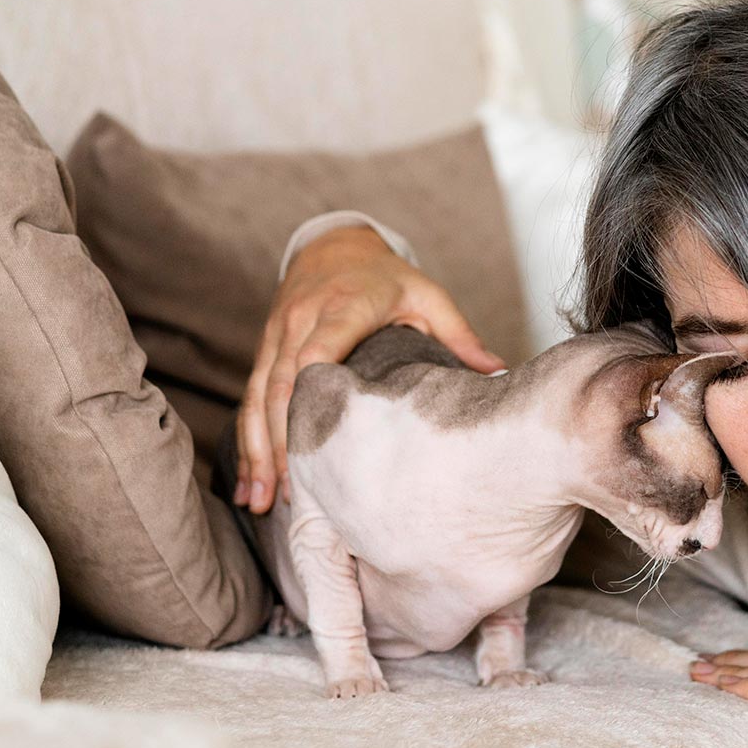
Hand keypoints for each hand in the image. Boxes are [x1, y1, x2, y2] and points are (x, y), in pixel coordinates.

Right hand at [233, 225, 507, 513]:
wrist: (336, 246)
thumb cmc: (388, 278)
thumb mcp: (428, 296)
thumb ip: (459, 335)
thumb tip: (498, 372)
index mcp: (343, 306)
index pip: (320, 347)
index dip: (313, 389)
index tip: (318, 437)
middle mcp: (302, 321)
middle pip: (281, 385)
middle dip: (284, 442)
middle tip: (296, 495)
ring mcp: (277, 337)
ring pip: (258, 398)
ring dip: (258, 453)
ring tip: (261, 501)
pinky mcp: (266, 352)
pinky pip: (249, 400)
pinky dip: (249, 443)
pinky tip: (253, 483)